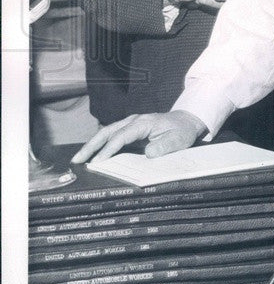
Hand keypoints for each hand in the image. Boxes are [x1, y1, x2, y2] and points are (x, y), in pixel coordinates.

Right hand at [71, 110, 207, 163]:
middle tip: (77, 159)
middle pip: (108, 132)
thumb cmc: (182, 131)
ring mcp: (131, 124)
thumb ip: (164, 146)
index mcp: (144, 123)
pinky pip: (112, 136)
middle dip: (91, 146)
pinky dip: (100, 145)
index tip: (98, 161)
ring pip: (107, 133)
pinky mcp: (130, 130)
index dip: (109, 149)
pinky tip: (92, 155)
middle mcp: (134, 121)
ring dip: (92, 145)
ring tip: (78, 159)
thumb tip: (148, 153)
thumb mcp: (178, 140)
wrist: (186, 121)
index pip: (122, 136)